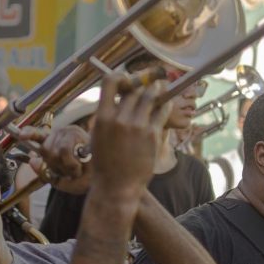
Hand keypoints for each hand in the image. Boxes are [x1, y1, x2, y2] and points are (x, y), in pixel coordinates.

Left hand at [18, 125, 91, 191]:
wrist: (106, 177)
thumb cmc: (85, 177)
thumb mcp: (61, 180)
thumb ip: (45, 173)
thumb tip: (33, 160)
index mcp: (54, 144)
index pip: (37, 135)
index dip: (27, 133)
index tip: (19, 135)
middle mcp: (60, 134)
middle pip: (45, 149)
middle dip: (54, 164)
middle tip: (69, 170)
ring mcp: (69, 132)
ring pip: (54, 151)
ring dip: (65, 166)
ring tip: (77, 167)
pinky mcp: (77, 134)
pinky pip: (64, 150)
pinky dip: (69, 163)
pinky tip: (80, 164)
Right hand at [90, 73, 171, 195]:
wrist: (116, 187)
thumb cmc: (105, 163)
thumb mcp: (98, 135)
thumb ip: (106, 115)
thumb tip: (118, 97)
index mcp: (102, 117)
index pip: (110, 81)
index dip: (121, 76)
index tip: (127, 80)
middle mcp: (119, 119)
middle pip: (134, 89)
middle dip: (143, 82)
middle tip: (149, 80)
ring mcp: (137, 126)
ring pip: (150, 96)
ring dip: (156, 89)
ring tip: (159, 86)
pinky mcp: (151, 135)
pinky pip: (161, 111)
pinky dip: (165, 104)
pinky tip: (166, 103)